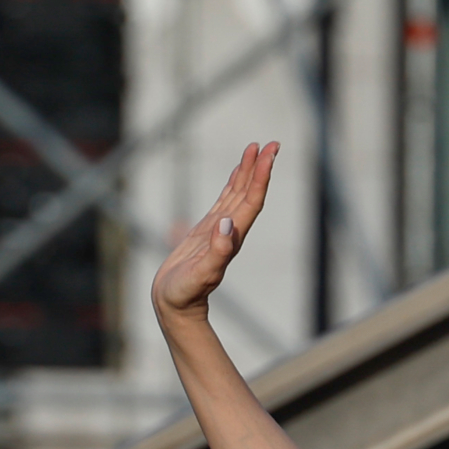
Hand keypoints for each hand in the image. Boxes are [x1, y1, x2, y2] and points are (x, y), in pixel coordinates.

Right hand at [155, 142, 279, 325]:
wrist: (175, 305)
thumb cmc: (185, 294)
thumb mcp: (200, 275)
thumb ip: (216, 253)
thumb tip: (227, 225)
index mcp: (232, 238)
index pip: (251, 201)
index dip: (261, 177)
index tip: (269, 154)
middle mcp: (231, 231)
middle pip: (250, 193)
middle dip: (261, 168)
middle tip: (273, 143)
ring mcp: (220, 230)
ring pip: (238, 194)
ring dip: (249, 172)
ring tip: (256, 148)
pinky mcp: (208, 230)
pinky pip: (224, 200)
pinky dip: (233, 183)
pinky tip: (238, 172)